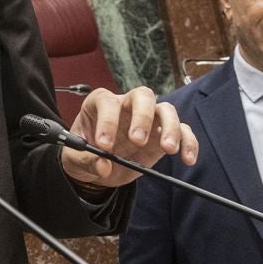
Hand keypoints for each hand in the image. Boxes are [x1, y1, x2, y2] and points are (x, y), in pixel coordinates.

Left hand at [59, 86, 197, 187]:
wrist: (97, 167)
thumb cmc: (84, 154)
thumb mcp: (75, 160)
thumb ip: (85, 161)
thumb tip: (103, 166)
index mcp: (100, 104)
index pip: (107, 103)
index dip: (107, 121)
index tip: (104, 145)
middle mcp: (127, 106)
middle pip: (142, 96)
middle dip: (143, 116)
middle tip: (138, 141)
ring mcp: (148, 119)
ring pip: (166, 109)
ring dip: (170, 127)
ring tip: (168, 150)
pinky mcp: (163, 135)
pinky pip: (182, 131)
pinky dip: (188, 142)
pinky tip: (187, 159)